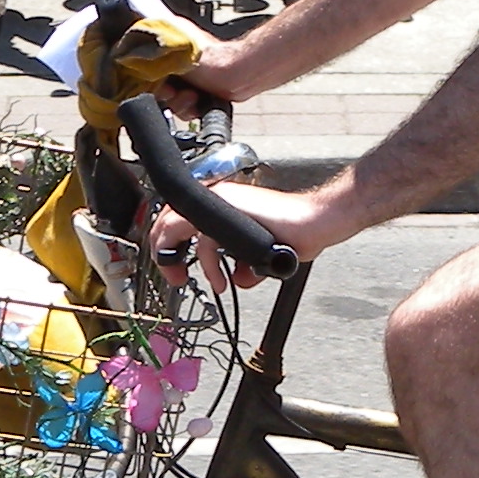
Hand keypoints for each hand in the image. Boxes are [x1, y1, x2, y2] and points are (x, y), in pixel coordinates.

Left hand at [145, 174, 351, 288]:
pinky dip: (209, 267)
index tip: (173, 265)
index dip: (167, 242)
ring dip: (179, 261)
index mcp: (221, 201)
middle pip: (166, 219)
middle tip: (173, 277)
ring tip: (191, 280)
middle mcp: (217, 196)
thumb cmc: (292, 233)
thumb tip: (234, 276)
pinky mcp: (229, 212)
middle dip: (163, 253)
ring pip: (175, 227)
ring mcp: (222, 201)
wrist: (315, 221)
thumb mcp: (255, 250)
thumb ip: (239, 259)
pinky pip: (203, 241)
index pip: (176, 216)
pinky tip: (222, 281)